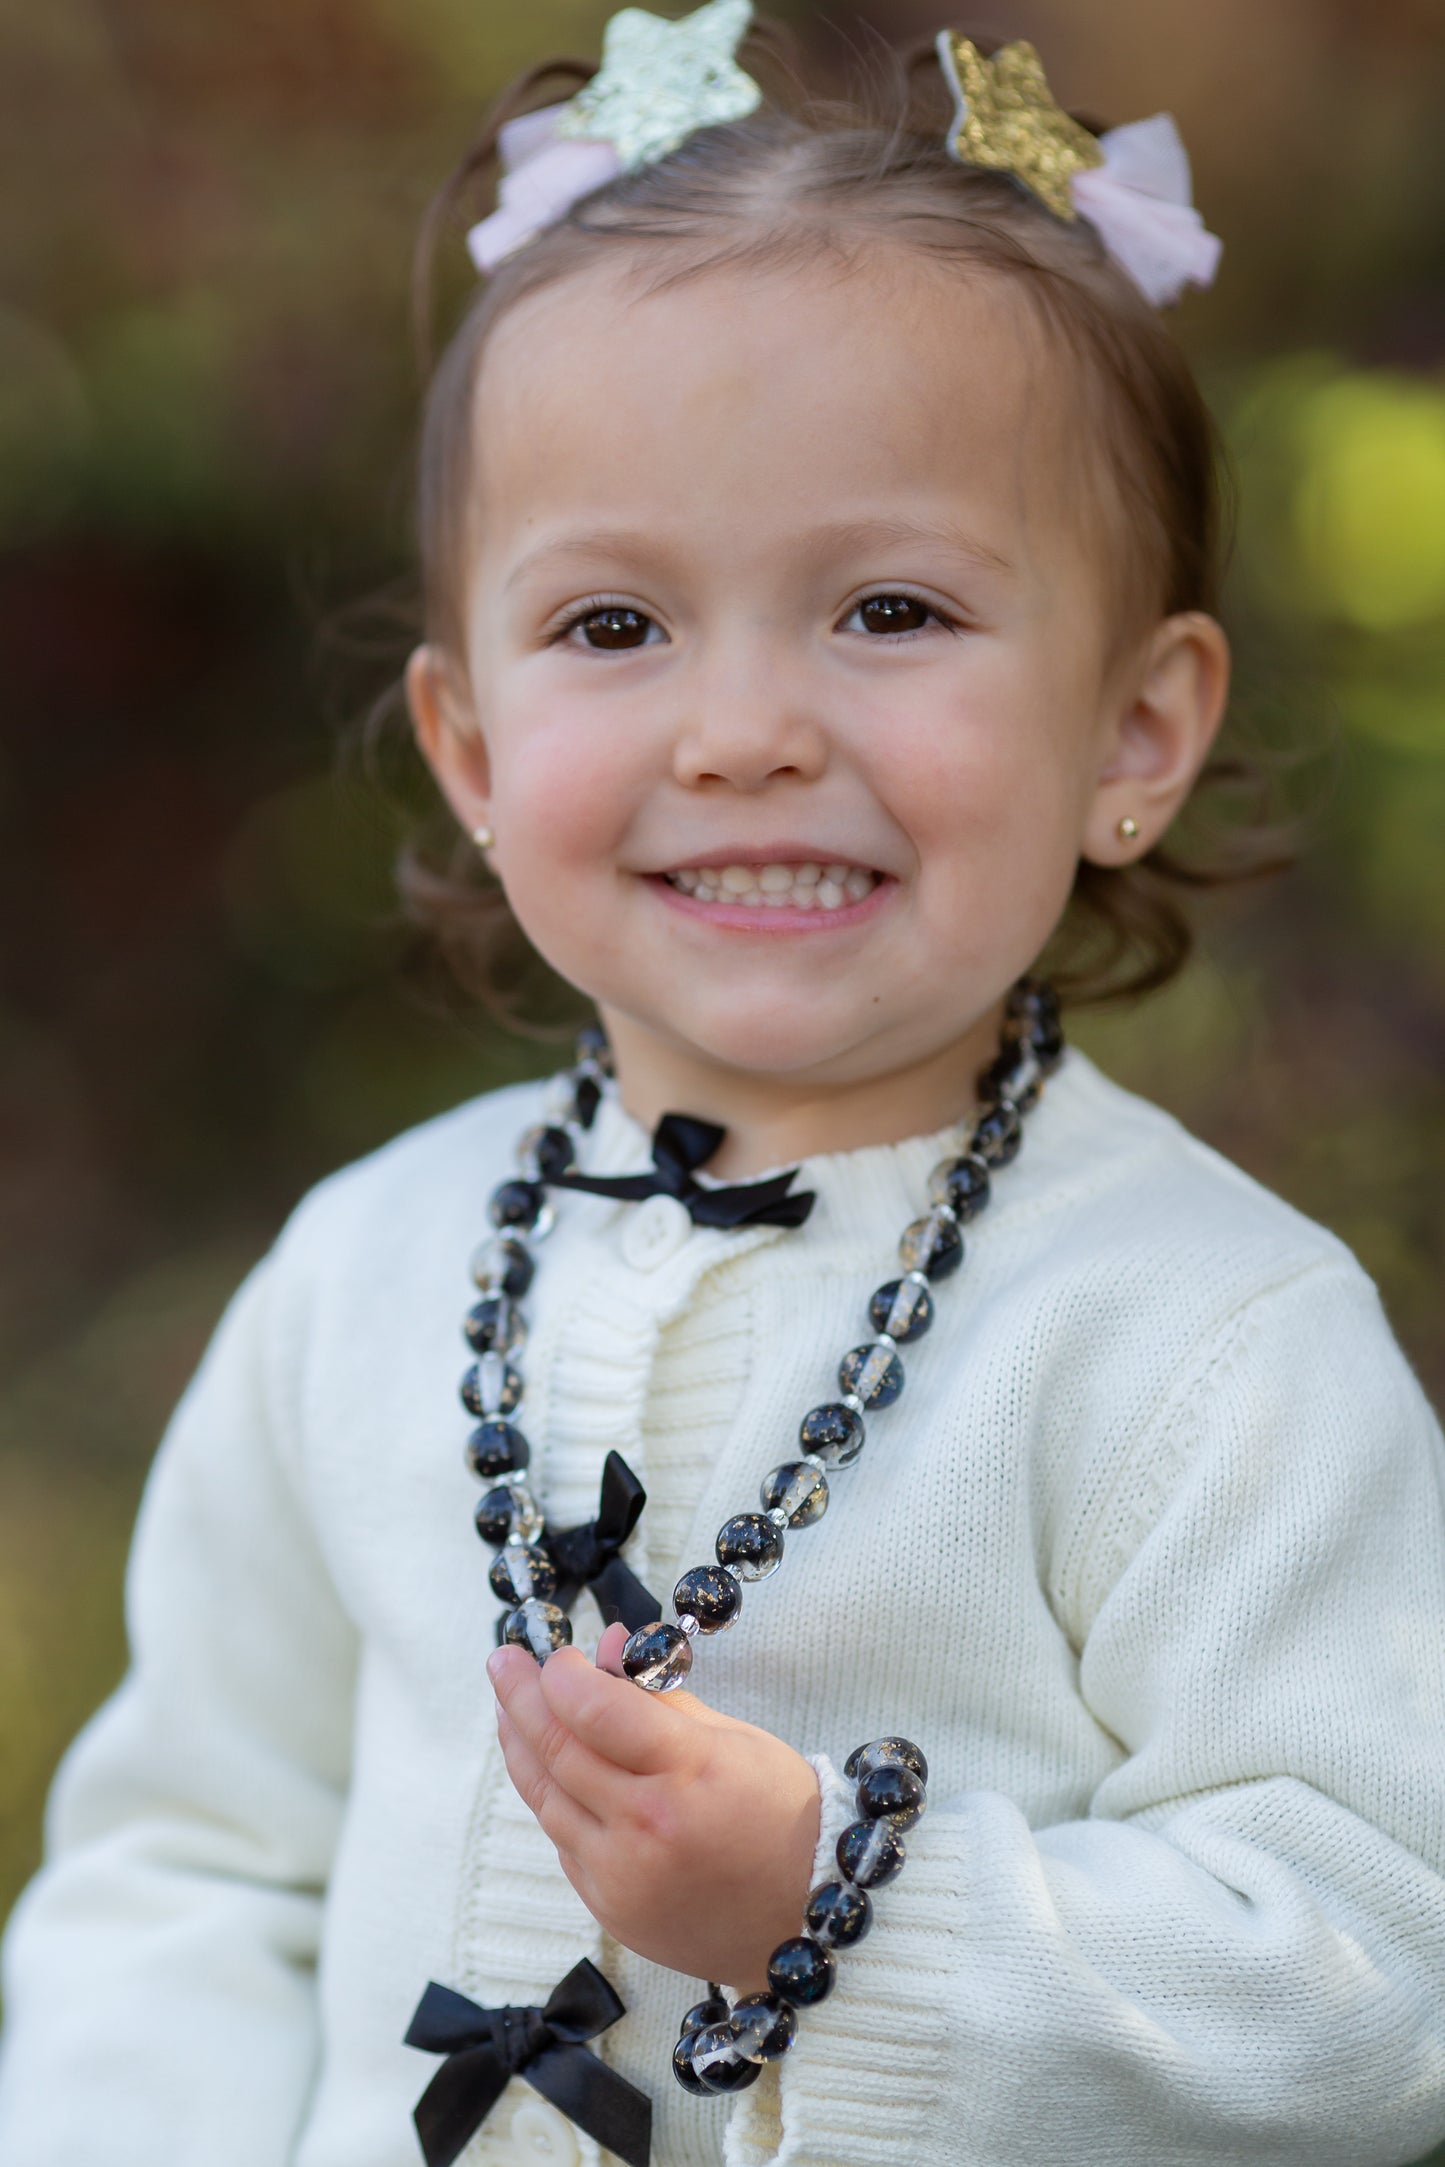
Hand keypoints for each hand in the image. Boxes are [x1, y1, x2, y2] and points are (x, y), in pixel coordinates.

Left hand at [487, 1622, 819, 1989]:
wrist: (804, 1923)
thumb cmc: (782, 1818)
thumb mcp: (736, 1739)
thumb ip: (663, 1696)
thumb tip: (609, 1647)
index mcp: (688, 1774)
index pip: (596, 1709)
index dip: (563, 1674)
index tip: (556, 1652)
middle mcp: (645, 1827)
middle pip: (559, 1748)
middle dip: (521, 1696)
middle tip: (503, 1660)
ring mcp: (621, 1875)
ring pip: (546, 1796)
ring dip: (519, 1745)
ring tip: (507, 1706)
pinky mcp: (608, 1908)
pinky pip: (564, 1839)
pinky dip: (550, 1795)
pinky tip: (544, 1765)